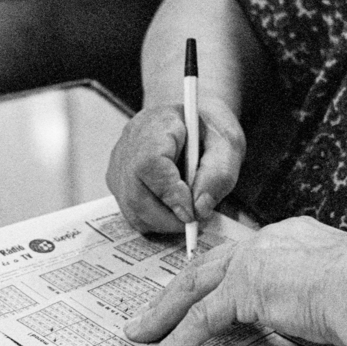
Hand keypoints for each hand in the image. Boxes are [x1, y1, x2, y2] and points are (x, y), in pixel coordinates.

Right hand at [107, 99, 245, 234]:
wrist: (192, 122)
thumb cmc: (209, 132)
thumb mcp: (227, 146)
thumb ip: (218, 175)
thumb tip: (200, 209)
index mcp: (157, 124)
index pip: (150, 163)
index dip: (169, 193)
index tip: (191, 213)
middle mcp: (130, 143)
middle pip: (135, 192)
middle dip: (167, 218)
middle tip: (194, 222)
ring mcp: (120, 163)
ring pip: (131, 208)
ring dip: (161, 223)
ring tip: (187, 215)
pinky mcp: (118, 181)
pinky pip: (131, 212)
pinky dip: (154, 220)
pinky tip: (173, 210)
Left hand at [125, 217, 346, 345]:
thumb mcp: (340, 287)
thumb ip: (317, 297)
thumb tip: (316, 319)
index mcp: (291, 237)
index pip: (241, 256)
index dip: (216, 274)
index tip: (200, 288)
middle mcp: (266, 243)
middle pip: (206, 267)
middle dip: (175, 292)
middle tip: (152, 312)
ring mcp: (251, 264)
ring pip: (193, 290)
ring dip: (163, 316)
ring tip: (142, 336)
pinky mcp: (243, 291)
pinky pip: (200, 320)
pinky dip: (176, 341)